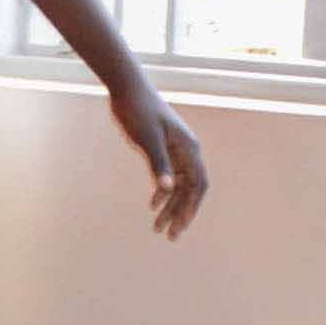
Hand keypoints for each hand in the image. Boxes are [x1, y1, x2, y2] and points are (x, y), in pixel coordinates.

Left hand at [125, 82, 211, 236]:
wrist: (127, 88)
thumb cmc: (136, 111)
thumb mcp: (146, 139)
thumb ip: (158, 163)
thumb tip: (168, 188)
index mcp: (188, 149)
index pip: (198, 185)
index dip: (191, 207)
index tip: (180, 226)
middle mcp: (187, 151)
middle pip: (190, 189)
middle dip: (181, 213)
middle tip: (168, 236)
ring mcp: (176, 150)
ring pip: (179, 185)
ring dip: (171, 207)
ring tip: (157, 228)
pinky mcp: (164, 148)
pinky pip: (169, 176)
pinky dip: (162, 192)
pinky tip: (152, 205)